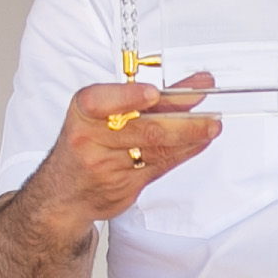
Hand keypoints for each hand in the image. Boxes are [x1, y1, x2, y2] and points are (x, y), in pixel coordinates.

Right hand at [31, 75, 222, 235]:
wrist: (65, 192)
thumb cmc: (88, 142)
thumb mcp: (106, 112)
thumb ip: (151, 99)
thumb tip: (195, 85)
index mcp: (83, 112)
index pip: (102, 101)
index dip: (129, 96)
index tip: (153, 93)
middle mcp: (90, 138)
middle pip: (143, 129)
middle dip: (183, 122)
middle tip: (210, 116)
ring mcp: (105, 165)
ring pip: (156, 150)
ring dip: (190, 138)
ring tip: (212, 127)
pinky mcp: (122, 186)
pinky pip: (159, 167)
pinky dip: (183, 153)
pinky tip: (198, 143)